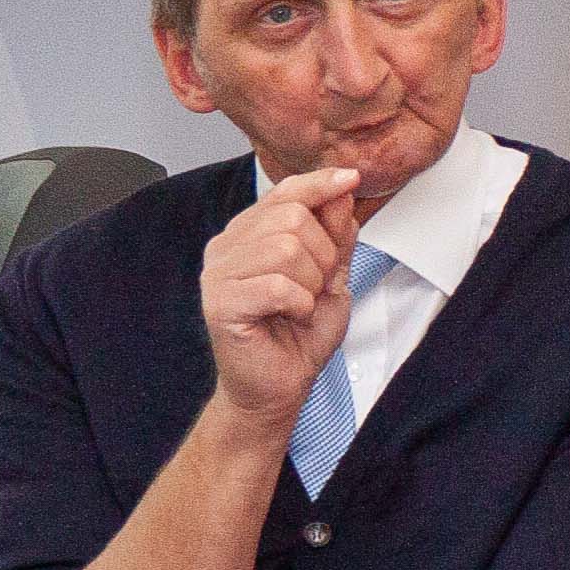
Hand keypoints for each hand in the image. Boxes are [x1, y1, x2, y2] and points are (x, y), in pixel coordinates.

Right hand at [195, 167, 364, 436]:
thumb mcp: (331, 279)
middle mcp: (227, 247)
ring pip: (285, 249)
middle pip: (291, 218)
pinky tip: (291, 318)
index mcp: (249, 235)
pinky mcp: (219, 302)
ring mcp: (218, 273)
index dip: (320, 184)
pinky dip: (298, 304)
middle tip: (315, 290)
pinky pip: (276, 285)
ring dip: (310, 283)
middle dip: (322, 256)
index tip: (351, 178)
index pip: (285, 192)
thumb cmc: (297, 339)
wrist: (277, 390)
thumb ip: (335, 237)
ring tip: (301, 306)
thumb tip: (341, 190)